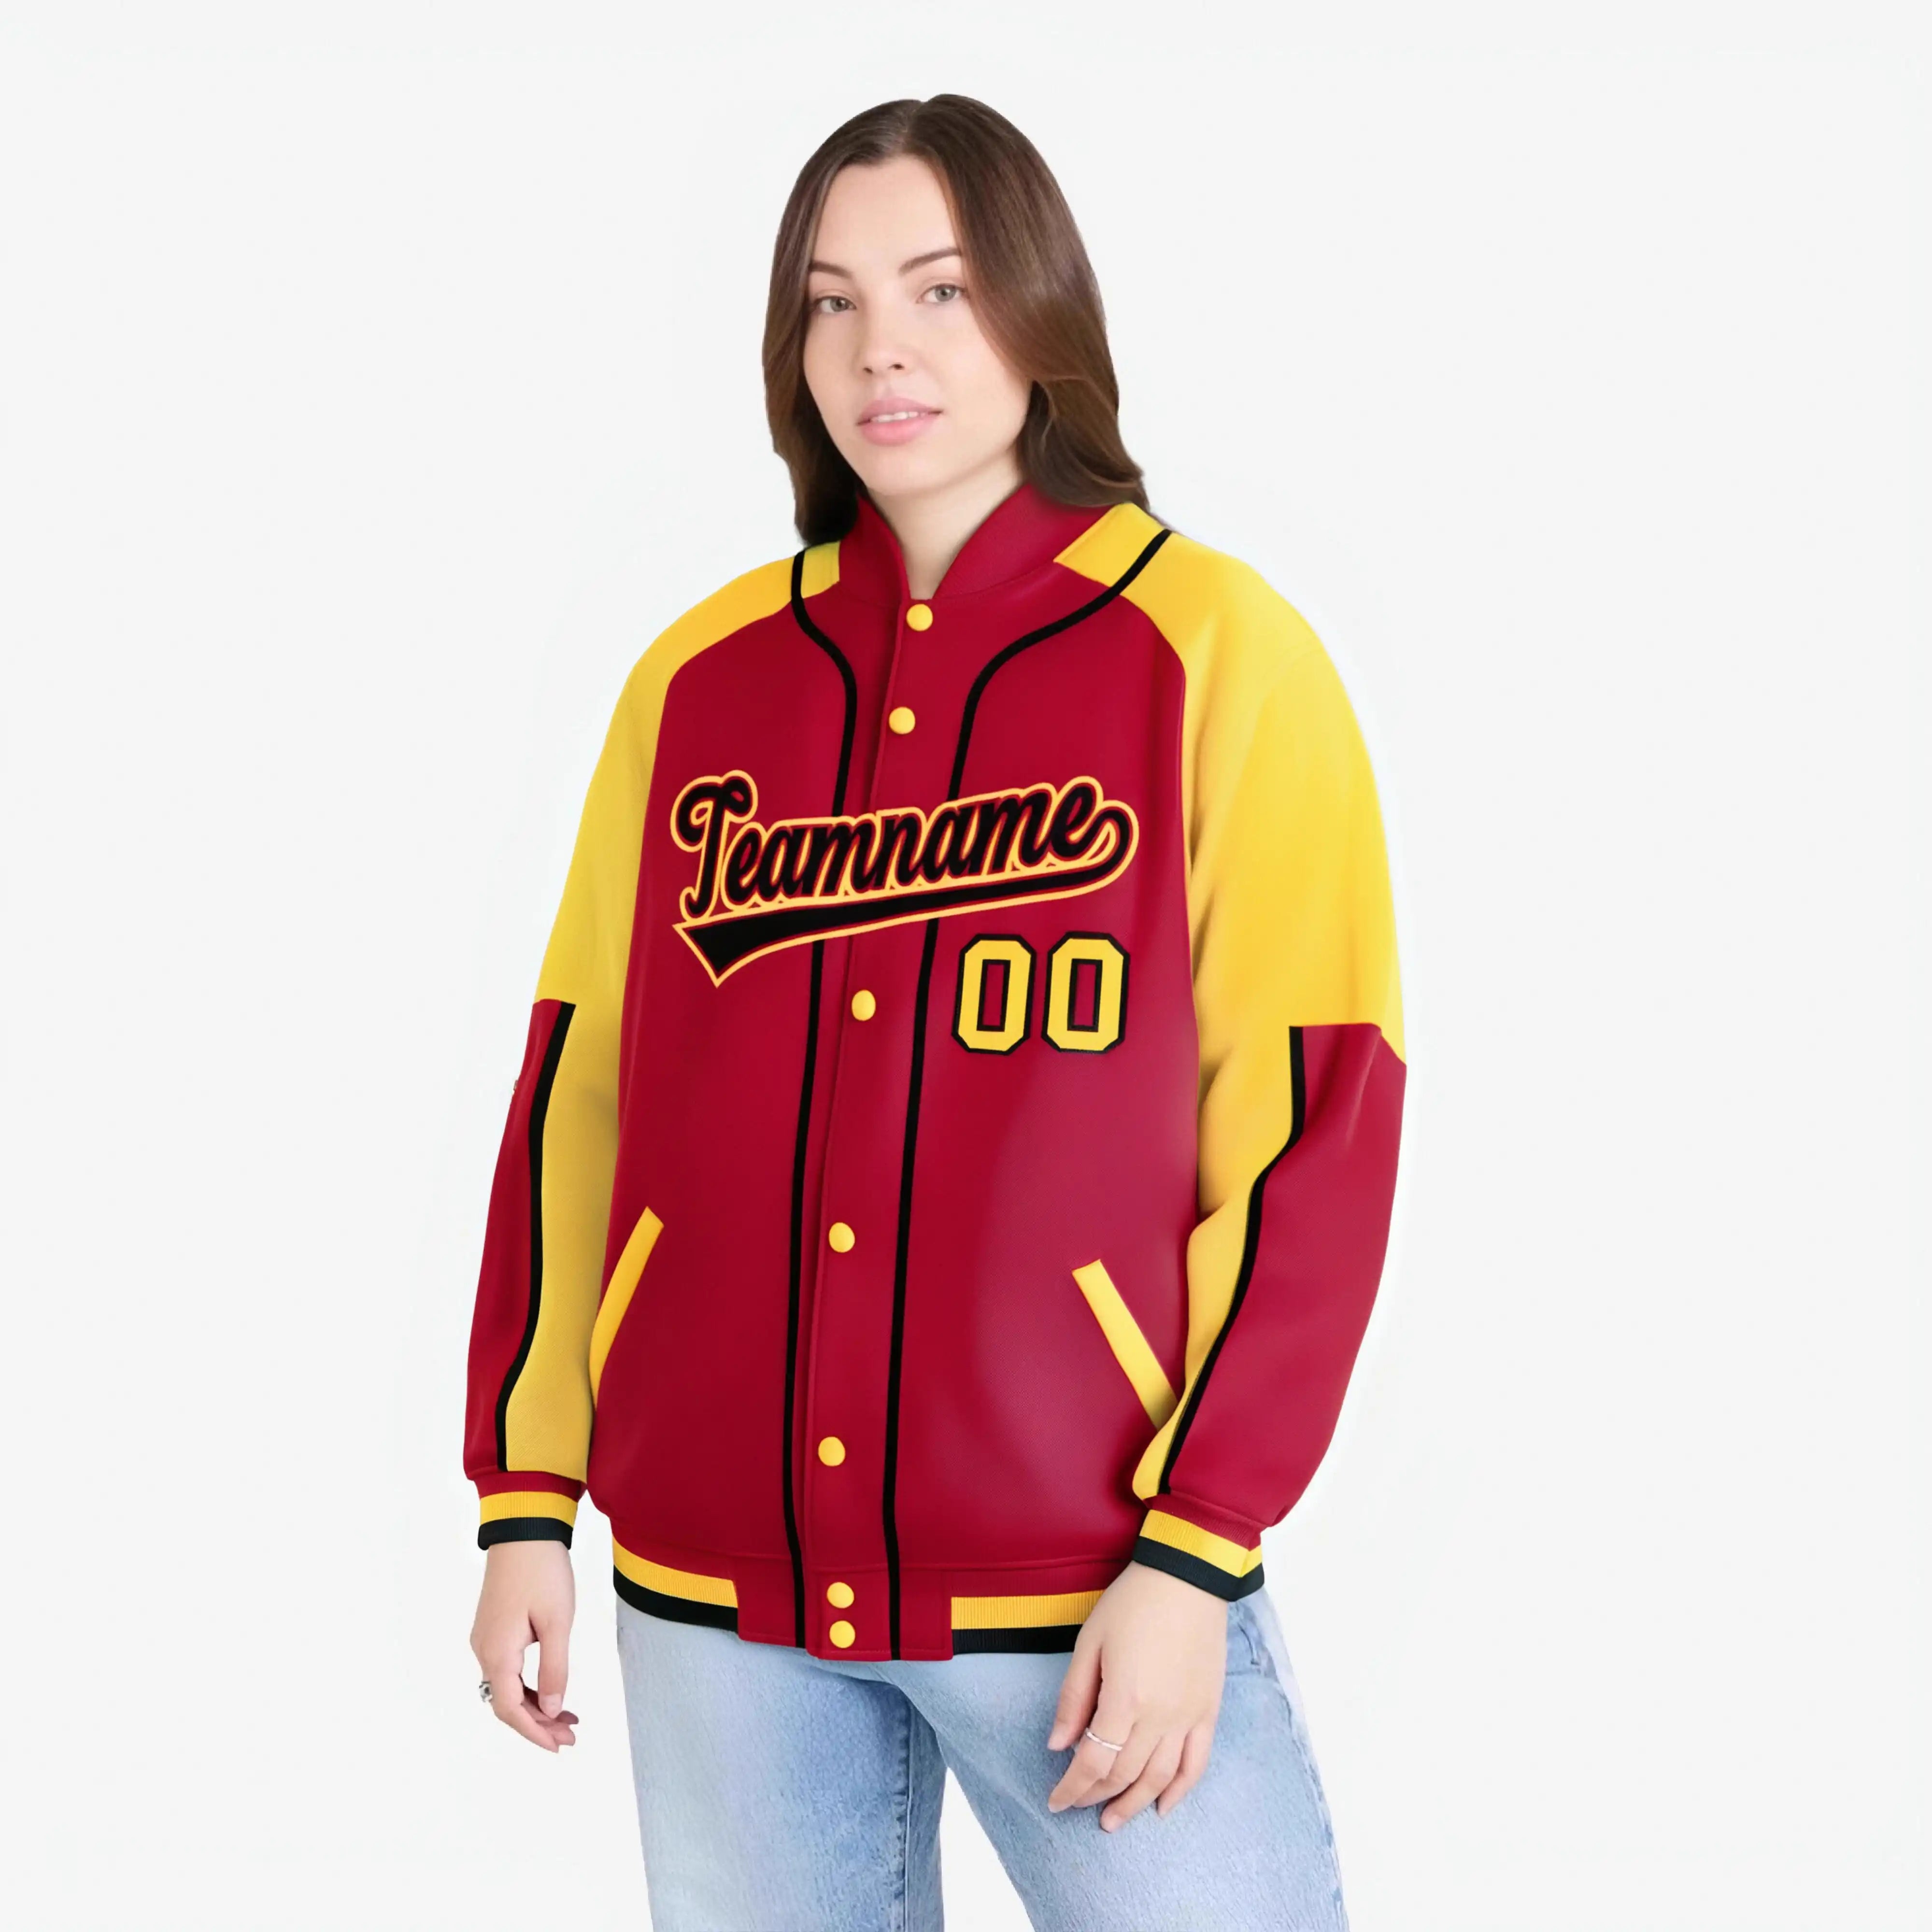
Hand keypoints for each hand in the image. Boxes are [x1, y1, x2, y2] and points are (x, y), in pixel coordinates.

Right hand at [470, 1540, 579, 1751]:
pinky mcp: (493, 1628)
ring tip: (568, 1719)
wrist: (523, 1530)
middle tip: (571, 1736)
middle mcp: (483, 1650)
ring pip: (507, 1687)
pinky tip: (552, 1689)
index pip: (510, 1710)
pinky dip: (529, 1685)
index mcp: (497, 1653)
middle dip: (538, 1723)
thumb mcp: (557, 1621)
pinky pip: (507, 1669)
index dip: (534, 1733)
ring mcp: (486, 1639)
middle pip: (507, 1703)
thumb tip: (554, 1709)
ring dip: (536, 1705)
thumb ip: (555, 1668)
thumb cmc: (542, 1571)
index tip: (559, 1746)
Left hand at [1044, 1560, 1229, 1830]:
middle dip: (1095, 1797)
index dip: (1072, 1788)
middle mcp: (1159, 1717)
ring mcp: (1188, 1717)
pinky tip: (1162, 1808)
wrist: (1187, 1577)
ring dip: (1133, 1805)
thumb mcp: (1090, 1642)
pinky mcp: (1208, 1711)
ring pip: (1160, 1779)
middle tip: (1077, 1806)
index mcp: (1124, 1699)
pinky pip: (1197, 1764)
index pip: (1093, 1762)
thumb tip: (1058, 1745)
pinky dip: (1180, 1792)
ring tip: (1112, 1820)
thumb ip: (1073, 1698)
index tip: (1055, 1801)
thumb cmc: (1133, 1603)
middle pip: (1124, 1775)